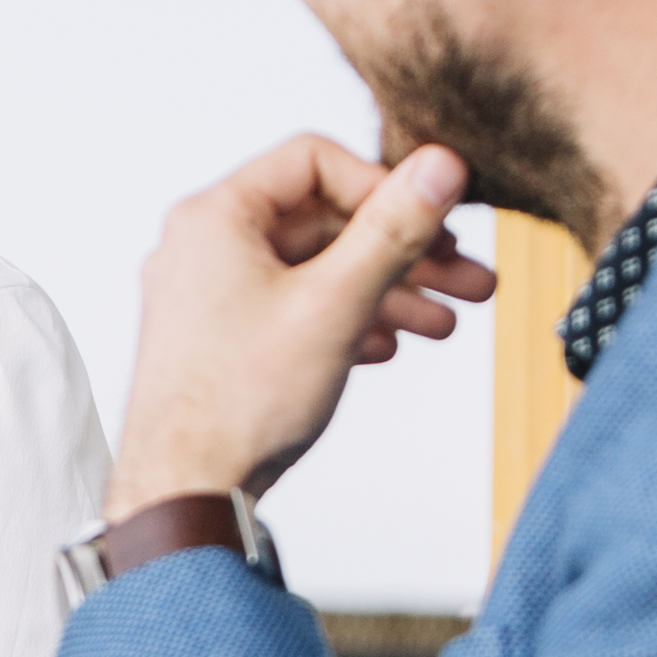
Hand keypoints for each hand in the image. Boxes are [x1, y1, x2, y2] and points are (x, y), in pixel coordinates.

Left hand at [107, 136, 491, 515]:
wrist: (185, 494)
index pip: (314, 161)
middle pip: (322, 222)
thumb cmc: (241, 402)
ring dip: (385, 292)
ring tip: (447, 323)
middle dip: (402, 252)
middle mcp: (204, 246)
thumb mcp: (336, 304)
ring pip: (314, 271)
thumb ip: (393, 230)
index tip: (435, 224)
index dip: (383, 187)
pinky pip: (292, 309)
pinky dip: (343, 321)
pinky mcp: (218, 339)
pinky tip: (387, 347)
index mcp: (216, 217)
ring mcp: (208, 295)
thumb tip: (443, 165)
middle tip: (471, 280)